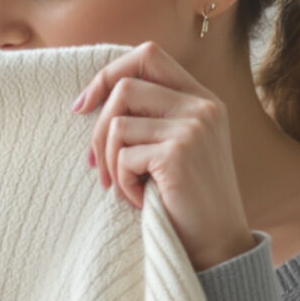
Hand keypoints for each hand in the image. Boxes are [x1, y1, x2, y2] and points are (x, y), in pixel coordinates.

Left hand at [73, 42, 253, 271]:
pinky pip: (124, 157)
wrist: (217, 245)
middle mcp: (202, 106)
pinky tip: (139, 200)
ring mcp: (194, 127)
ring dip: (110, 162)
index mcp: (202, 99)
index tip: (82, 106)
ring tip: (124, 187)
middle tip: (96, 166)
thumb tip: (90, 101)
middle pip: (125, 87)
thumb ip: (151, 118)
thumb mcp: (174, 149)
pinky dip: (122, 184)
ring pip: (118, 124)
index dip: (108, 74)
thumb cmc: (185, 201)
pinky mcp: (179, 153)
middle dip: (98, 129)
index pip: (147, 55)